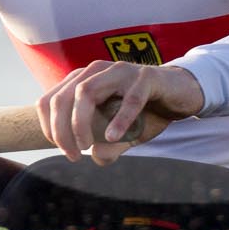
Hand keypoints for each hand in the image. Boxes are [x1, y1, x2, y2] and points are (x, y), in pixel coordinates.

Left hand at [39, 61, 203, 164]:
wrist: (178, 93)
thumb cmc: (145, 110)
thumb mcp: (121, 132)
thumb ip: (107, 145)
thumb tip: (97, 159)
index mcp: (83, 79)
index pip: (50, 100)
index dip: (49, 127)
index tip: (63, 150)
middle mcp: (97, 71)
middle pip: (63, 97)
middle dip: (61, 130)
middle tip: (73, 154)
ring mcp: (120, 71)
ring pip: (86, 92)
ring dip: (80, 123)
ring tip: (87, 146)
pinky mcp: (146, 77)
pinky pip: (129, 98)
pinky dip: (119, 119)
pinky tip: (113, 136)